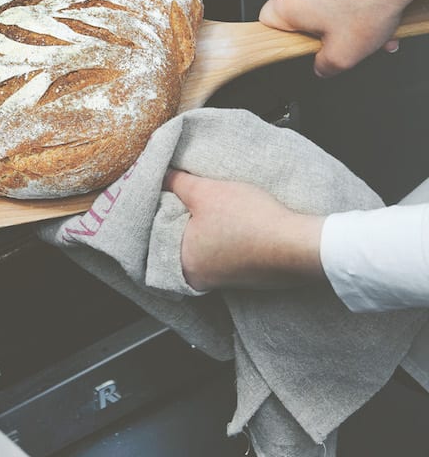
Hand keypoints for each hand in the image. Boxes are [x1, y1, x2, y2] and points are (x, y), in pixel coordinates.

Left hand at [163, 169, 323, 291]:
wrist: (298, 244)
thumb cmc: (251, 221)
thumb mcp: (207, 191)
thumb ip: (178, 182)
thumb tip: (162, 174)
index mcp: (183, 264)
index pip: (159, 236)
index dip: (164, 212)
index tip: (171, 195)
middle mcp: (200, 279)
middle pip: (182, 242)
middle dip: (186, 220)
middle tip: (191, 197)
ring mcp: (224, 281)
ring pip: (204, 248)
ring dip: (207, 229)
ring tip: (214, 207)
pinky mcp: (246, 277)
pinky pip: (225, 255)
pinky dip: (225, 239)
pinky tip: (234, 222)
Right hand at [258, 0, 428, 76]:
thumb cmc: (367, 1)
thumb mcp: (342, 55)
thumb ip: (324, 67)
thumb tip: (322, 67)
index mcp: (287, 4)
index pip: (266, 27)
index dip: (282, 43)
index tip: (298, 51)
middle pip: (301, 20)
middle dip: (325, 37)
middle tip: (341, 46)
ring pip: (326, 11)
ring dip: (347, 27)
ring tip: (369, 35)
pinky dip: (357, 12)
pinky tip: (377, 21)